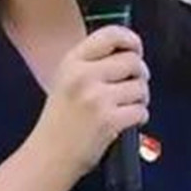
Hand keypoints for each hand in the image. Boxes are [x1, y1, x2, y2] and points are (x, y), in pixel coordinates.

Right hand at [28, 25, 150, 180]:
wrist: (49, 155)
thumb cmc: (60, 118)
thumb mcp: (66, 79)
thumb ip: (92, 63)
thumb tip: (129, 52)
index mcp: (72, 61)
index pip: (110, 34)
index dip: (130, 39)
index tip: (136, 49)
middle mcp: (83, 75)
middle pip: (132, 61)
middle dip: (140, 74)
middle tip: (134, 85)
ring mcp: (96, 98)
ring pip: (140, 87)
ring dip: (141, 98)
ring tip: (128, 106)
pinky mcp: (108, 121)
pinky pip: (140, 111)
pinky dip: (139, 117)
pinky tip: (128, 121)